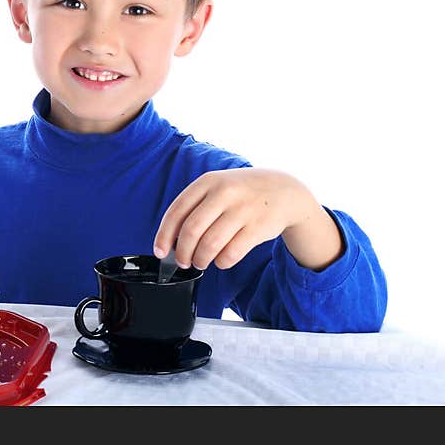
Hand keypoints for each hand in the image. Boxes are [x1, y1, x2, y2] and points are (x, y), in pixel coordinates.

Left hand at [154, 168, 341, 270]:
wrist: (284, 190)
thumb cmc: (242, 193)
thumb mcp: (217, 187)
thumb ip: (194, 207)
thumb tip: (170, 240)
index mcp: (207, 182)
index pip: (176, 212)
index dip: (164, 236)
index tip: (160, 251)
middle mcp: (224, 193)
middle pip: (191, 231)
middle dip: (182, 252)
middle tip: (183, 261)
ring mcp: (243, 209)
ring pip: (210, 244)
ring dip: (201, 260)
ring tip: (200, 262)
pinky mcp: (258, 227)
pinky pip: (232, 253)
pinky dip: (222, 262)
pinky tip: (221, 260)